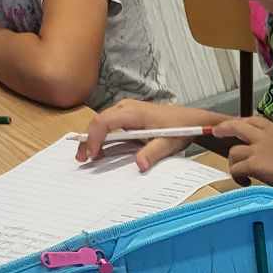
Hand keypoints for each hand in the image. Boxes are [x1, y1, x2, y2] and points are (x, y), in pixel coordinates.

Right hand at [77, 100, 217, 172]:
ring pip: (102, 122)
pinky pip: (109, 124)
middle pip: (98, 121)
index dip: (95, 138)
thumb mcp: (168, 144)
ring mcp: (125, 109)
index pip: (104, 122)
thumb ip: (153, 153)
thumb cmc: (180, 129)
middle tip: (82, 158)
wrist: (190, 119)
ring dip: (93, 138)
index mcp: (133, 112)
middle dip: (88, 139)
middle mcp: (125, 107)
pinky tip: (99, 150)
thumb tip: (139, 165)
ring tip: (87, 156)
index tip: (92, 154)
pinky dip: (102, 136)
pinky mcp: (127, 115)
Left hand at [210, 115, 272, 197]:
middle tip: (215, 133)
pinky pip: (236, 169)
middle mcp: (264, 136)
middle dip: (223, 129)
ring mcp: (259, 149)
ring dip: (233, 163)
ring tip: (240, 173)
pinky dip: (237, 176)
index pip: (253, 119)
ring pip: (233, 151)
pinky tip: (245, 182)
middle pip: (236, 126)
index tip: (234, 126)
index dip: (241, 122)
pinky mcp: (255, 164)